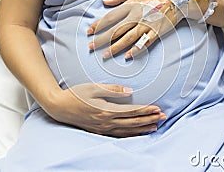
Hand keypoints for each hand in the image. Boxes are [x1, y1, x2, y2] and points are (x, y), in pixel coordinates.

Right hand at [42, 83, 165, 136]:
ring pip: (128, 130)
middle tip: (163, 117)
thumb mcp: (94, 87)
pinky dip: (130, 135)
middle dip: (149, 119)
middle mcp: (107, 121)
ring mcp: (103, 128)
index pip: (132, 111)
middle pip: (133, 122)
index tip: (158, 108)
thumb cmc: (76, 94)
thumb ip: (113, 90)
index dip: (146, 110)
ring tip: (155, 127)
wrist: (60, 107)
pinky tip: (137, 133)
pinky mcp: (99, 131)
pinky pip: (119, 135)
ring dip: (142, 128)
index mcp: (107, 110)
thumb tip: (130, 91)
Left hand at [87, 0, 189, 58]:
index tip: (89, 32)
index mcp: (130, 5)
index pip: (110, 17)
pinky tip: (128, 56)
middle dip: (102, 40)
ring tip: (105, 55)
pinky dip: (136, 50)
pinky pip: (145, 43)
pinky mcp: (156, 32)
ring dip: (115, 48)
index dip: (98, 25)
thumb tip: (105, 2)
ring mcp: (147, 25)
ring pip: (128, 39)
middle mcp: (137, 16)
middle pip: (116, 30)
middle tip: (91, 47)